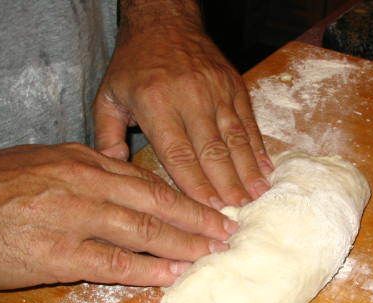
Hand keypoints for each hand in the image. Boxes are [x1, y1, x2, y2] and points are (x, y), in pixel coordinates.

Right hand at [0, 143, 236, 289]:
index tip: (210, 207)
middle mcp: (86, 184)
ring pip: (143, 231)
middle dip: (198, 218)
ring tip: (212, 253)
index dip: (184, 196)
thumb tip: (125, 181)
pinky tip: (173, 275)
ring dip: (184, 244)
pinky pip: (113, 262)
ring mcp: (74, 218)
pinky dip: (148, 270)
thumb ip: (88, 173)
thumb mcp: (46, 164)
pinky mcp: (58, 254)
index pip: (147, 181)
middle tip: (227, 231)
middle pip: (156, 202)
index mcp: (84, 161)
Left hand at [93, 2, 273, 208]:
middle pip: (212, 151)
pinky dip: (258, 147)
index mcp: (155, 104)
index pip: (179, 154)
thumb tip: (114, 168)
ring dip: (247, 170)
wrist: (164, 19)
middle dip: (226, 185)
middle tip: (237, 212)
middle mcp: (189, 98)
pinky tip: (265, 169)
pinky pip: (248, 121)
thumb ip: (106, 134)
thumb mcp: (108, 95)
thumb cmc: (134, 64)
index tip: (208, 209)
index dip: (195, 185)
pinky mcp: (234, 85)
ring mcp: (216, 91)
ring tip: (257, 196)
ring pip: (235, 138)